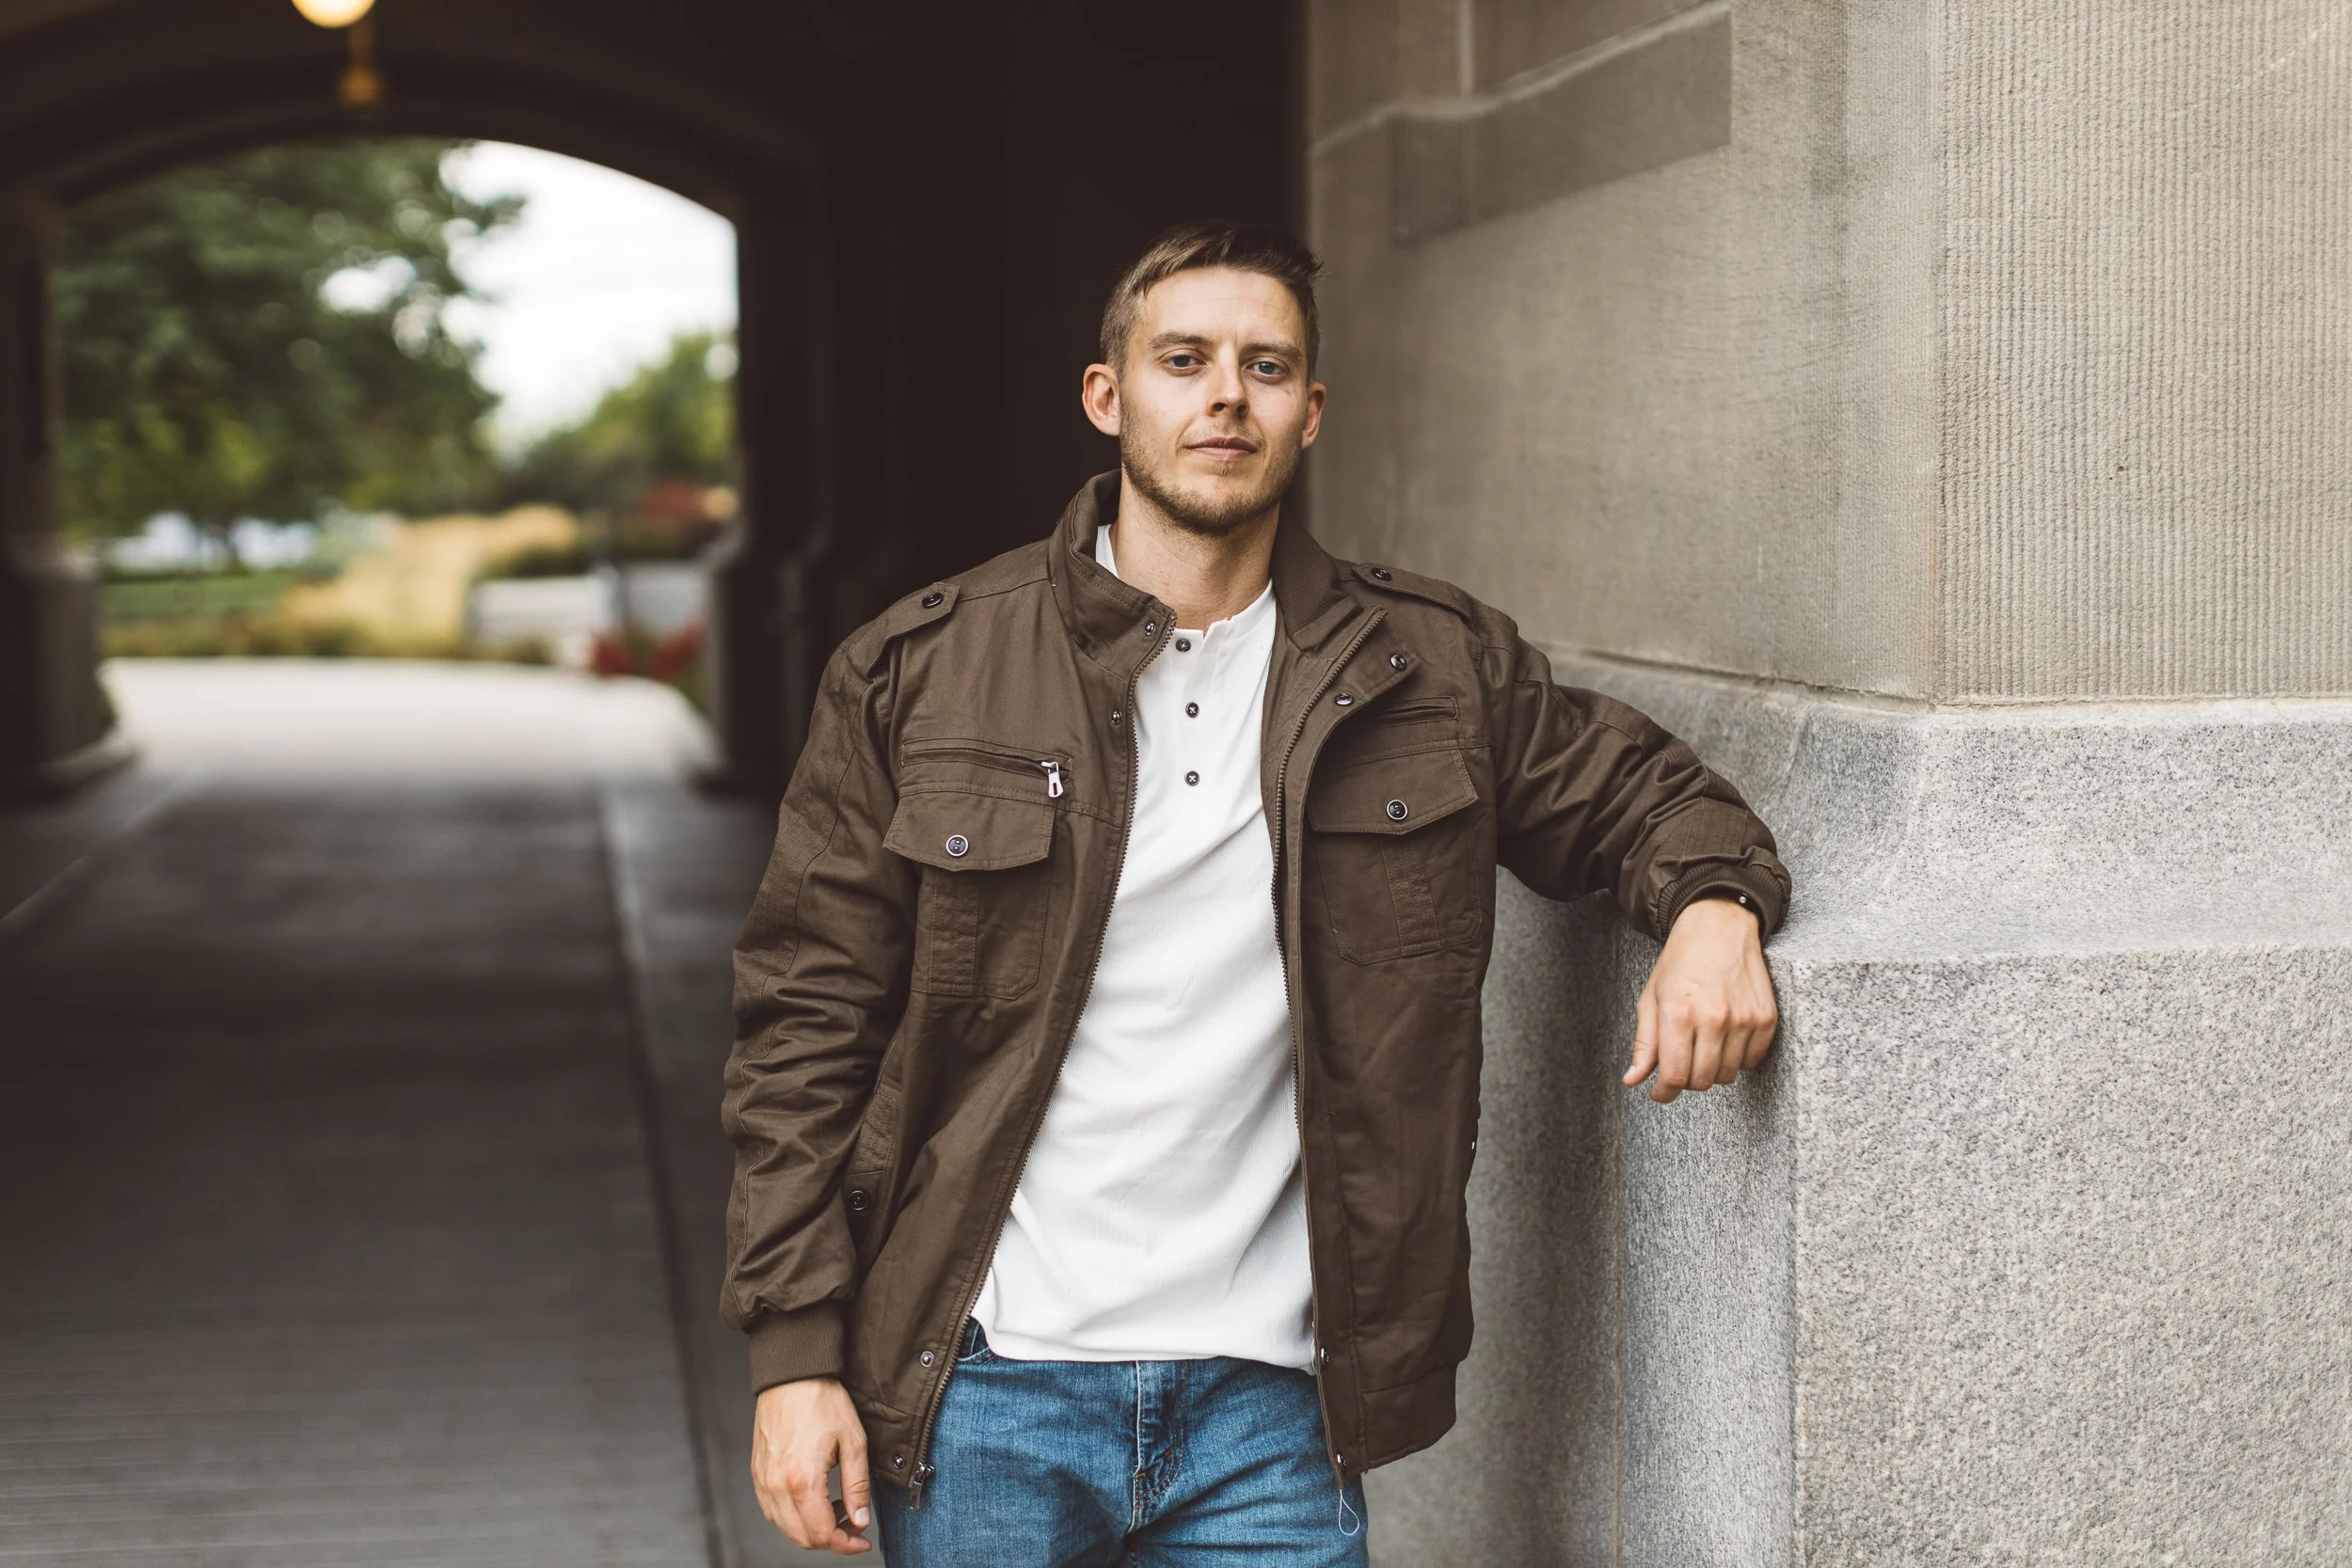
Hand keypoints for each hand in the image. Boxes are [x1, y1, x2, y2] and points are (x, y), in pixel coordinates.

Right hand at [751, 1377, 872, 1554]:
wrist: (792, 1375)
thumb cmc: (822, 1400)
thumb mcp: (853, 1441)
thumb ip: (857, 1486)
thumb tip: (859, 1520)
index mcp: (801, 1480)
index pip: (821, 1534)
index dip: (845, 1544)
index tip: (861, 1541)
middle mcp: (776, 1485)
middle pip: (801, 1538)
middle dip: (830, 1539)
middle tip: (852, 1524)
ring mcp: (763, 1480)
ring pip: (785, 1528)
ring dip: (812, 1529)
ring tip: (836, 1507)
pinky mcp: (757, 1473)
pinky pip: (772, 1510)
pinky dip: (793, 1516)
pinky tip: (812, 1500)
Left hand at [1625, 898, 1777, 1102]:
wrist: (1719, 927)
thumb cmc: (1680, 962)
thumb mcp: (1652, 998)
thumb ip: (1645, 1043)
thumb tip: (1633, 1081)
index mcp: (1678, 1012)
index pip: (1673, 1076)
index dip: (1664, 1092)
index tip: (1660, 1093)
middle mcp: (1714, 1018)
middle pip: (1701, 1081)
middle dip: (1687, 1080)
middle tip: (1682, 1063)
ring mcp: (1744, 1019)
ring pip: (1727, 1075)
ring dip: (1712, 1069)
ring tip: (1703, 1044)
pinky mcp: (1766, 1018)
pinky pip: (1751, 1062)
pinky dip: (1737, 1058)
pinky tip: (1726, 1038)